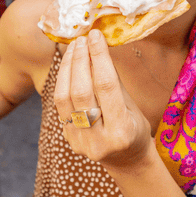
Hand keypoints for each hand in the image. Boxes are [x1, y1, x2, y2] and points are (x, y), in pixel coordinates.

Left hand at [54, 30, 154, 170]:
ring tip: (73, 48)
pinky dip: (62, 82)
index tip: (96, 35)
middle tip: (82, 39)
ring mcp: (80, 142)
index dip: (99, 57)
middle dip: (79, 60)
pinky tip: (68, 66)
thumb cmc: (135, 128)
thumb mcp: (132, 106)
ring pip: (64, 98)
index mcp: (122, 131)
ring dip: (67, 68)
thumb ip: (113, 81)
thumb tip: (97, 48)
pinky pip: (60, 106)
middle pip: (81, 92)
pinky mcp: (69, 139)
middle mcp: (98, 139)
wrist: (127, 161)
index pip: (106, 86)